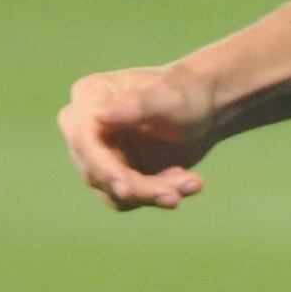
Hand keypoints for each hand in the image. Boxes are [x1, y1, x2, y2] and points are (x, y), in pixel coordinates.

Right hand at [60, 65, 218, 209]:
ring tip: (193, 183)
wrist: (206, 109)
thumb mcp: (171, 97)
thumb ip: (138, 105)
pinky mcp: (113, 174)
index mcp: (89, 95)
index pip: (84, 140)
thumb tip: (97, 115)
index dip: (102, 167)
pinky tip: (188, 183)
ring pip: (113, 191)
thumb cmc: (188, 92)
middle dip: (139, 187)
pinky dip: (157, 196)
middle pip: (97, 172)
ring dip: (153, 194)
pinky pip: (127, 199)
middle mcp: (83, 127)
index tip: (127, 190)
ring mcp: (96, 153)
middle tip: (175, 196)